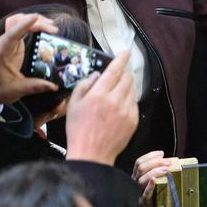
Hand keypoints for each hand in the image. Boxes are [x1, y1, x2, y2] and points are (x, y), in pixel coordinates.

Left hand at [0, 13, 58, 113]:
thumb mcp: (17, 90)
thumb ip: (35, 87)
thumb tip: (54, 86)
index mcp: (1, 54)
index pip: (11, 34)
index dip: (23, 25)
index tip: (36, 17)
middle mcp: (3, 44)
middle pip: (16, 23)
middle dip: (35, 22)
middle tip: (53, 29)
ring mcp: (7, 43)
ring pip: (18, 22)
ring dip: (33, 21)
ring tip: (51, 26)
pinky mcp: (12, 44)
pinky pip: (20, 29)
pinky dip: (31, 25)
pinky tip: (43, 28)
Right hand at [64, 51, 137, 165]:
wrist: (92, 154)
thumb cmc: (78, 130)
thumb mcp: (73, 105)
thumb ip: (84, 86)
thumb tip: (96, 75)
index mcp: (99, 95)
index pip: (114, 70)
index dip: (121, 59)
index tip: (126, 52)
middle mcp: (115, 101)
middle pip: (127, 78)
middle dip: (123, 73)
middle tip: (116, 76)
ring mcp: (126, 111)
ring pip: (132, 90)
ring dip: (126, 86)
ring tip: (114, 94)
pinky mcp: (133, 120)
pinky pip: (134, 103)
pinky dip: (128, 100)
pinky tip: (118, 107)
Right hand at [133, 150, 171, 206]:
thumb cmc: (149, 202)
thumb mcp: (149, 187)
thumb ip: (154, 177)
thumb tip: (170, 165)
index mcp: (136, 178)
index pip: (139, 163)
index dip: (150, 156)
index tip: (162, 153)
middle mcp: (134, 184)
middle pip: (141, 168)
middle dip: (155, 162)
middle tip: (168, 161)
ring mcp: (137, 193)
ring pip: (141, 178)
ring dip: (155, 171)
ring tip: (167, 169)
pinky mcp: (143, 203)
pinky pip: (145, 194)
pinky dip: (149, 186)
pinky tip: (154, 180)